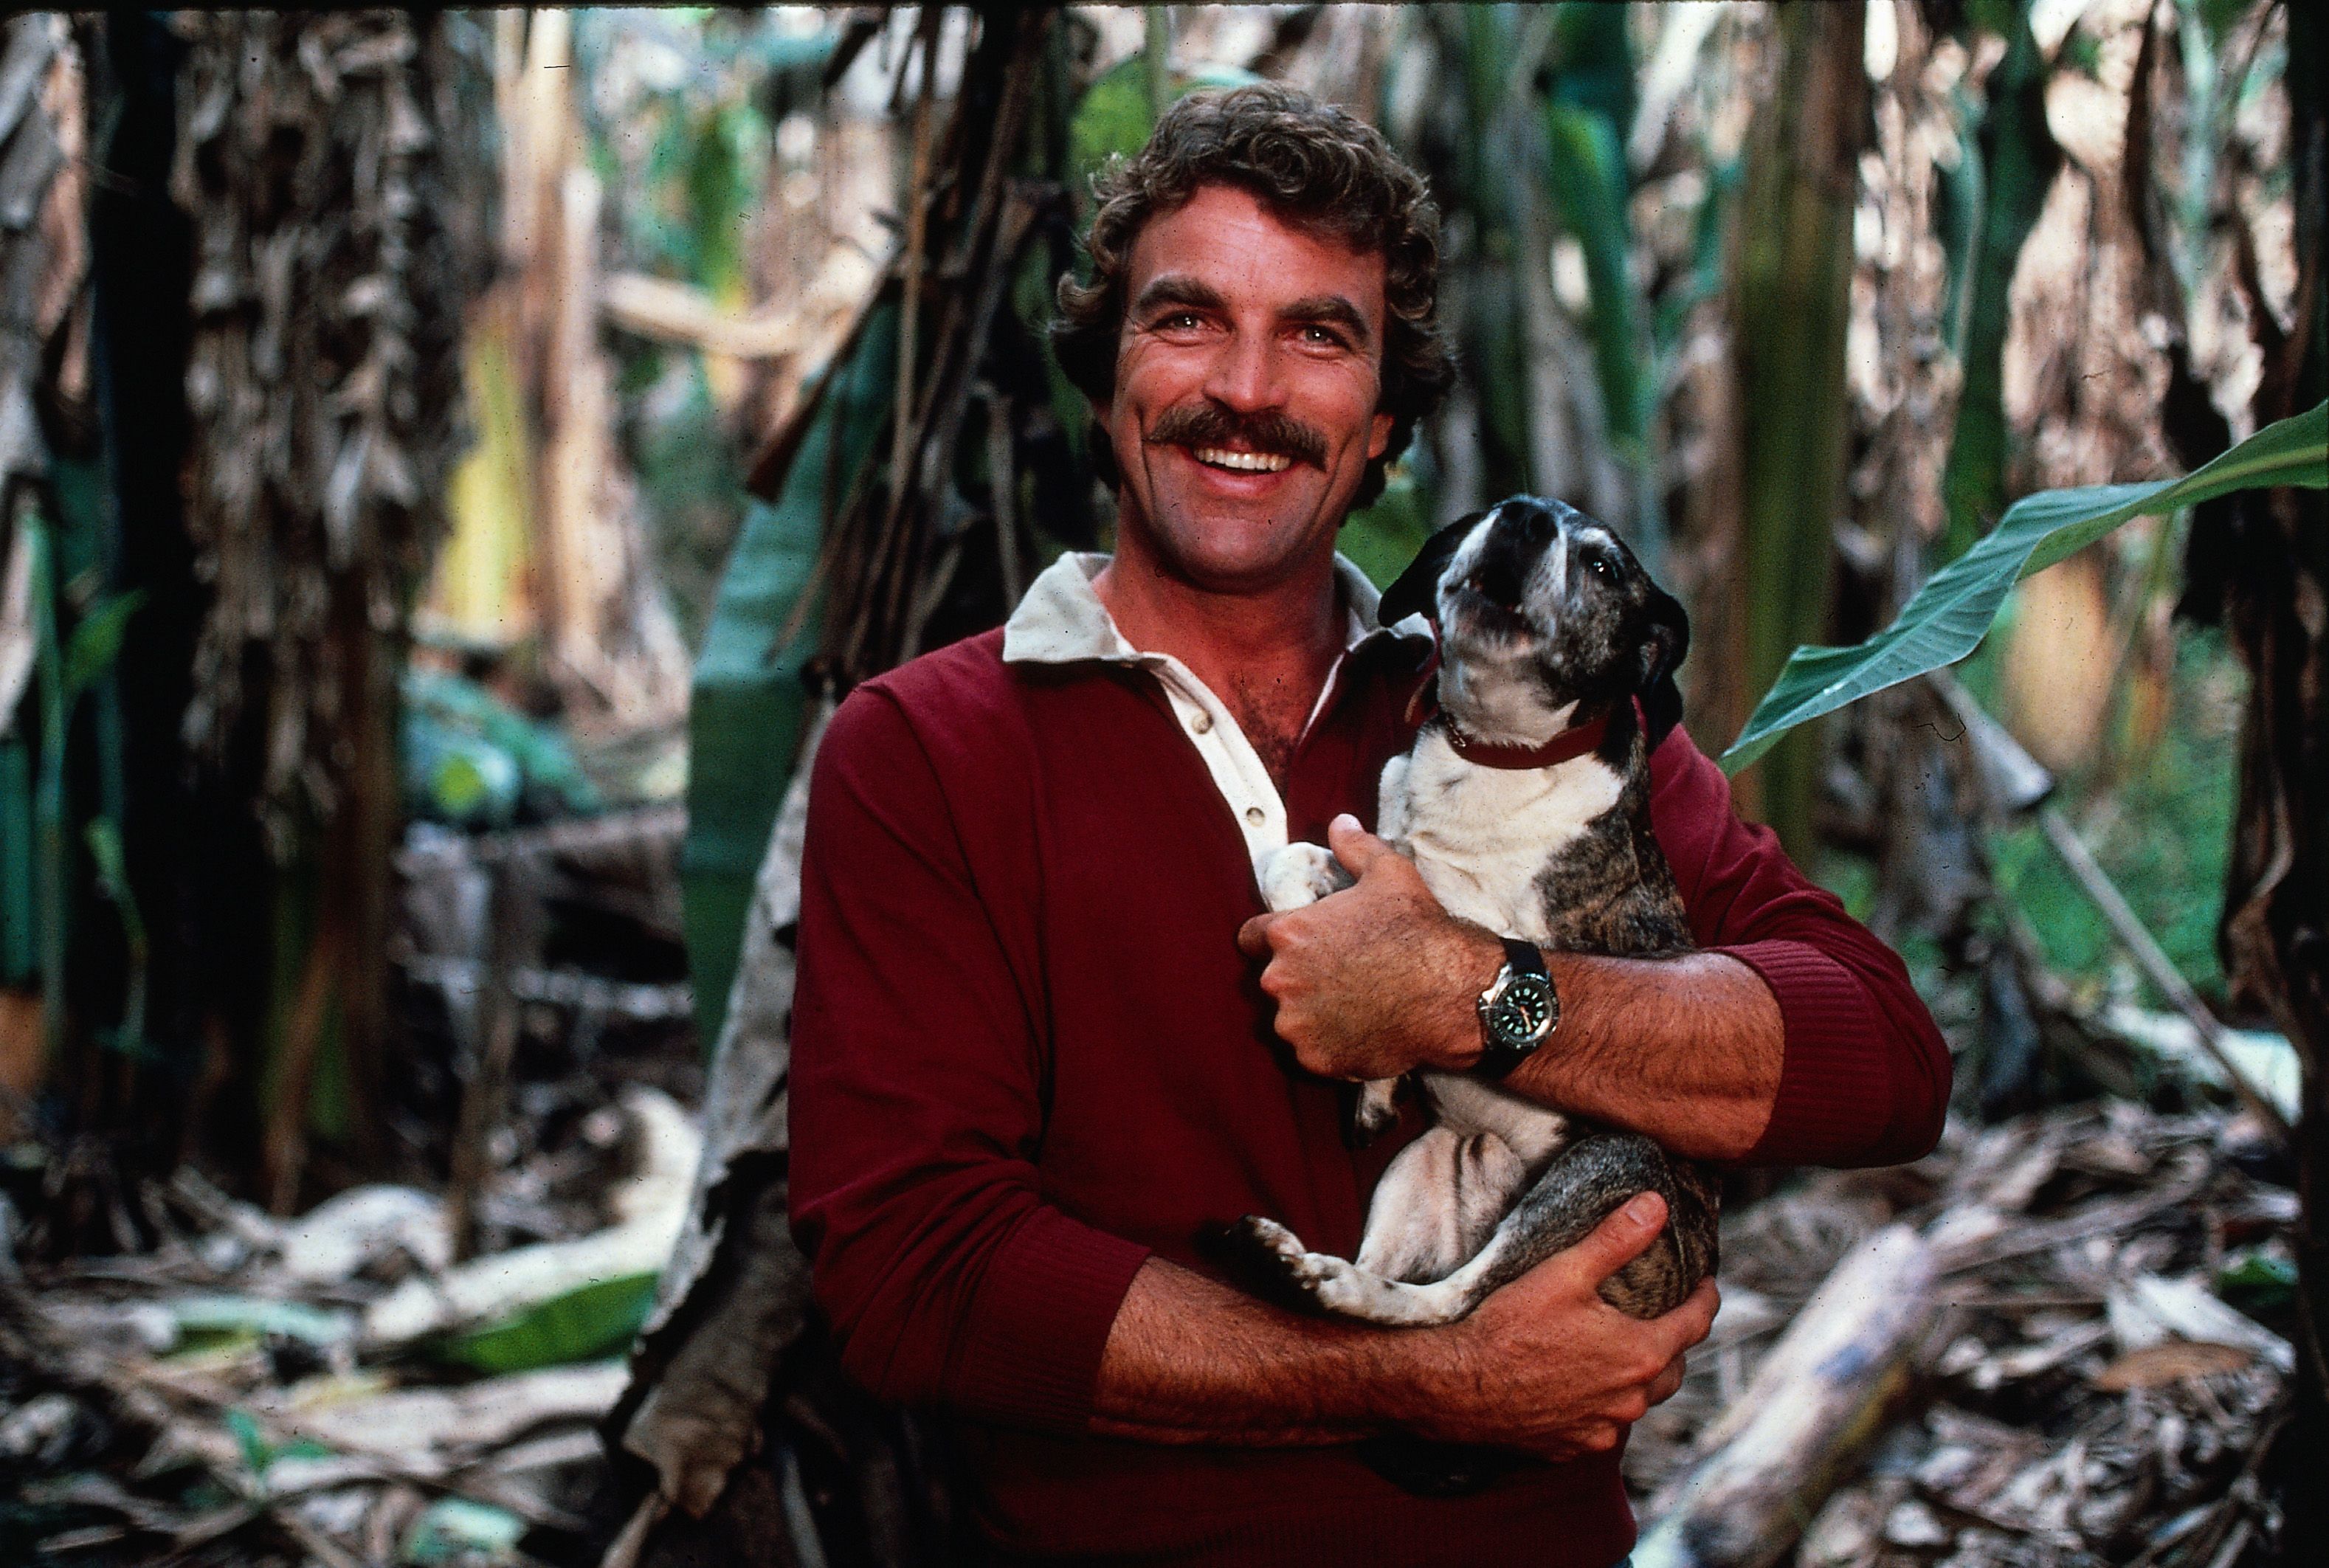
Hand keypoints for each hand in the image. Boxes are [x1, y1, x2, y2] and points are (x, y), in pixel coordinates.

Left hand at [1236, 815, 1504, 1078]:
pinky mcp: (1316, 1060)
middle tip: (1338, 977)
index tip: (1299, 946)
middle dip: (1298, 978)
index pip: (1251, 937)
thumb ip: (1354, 848)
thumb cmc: (1419, 930)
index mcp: (1288, 933)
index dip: (1272, 939)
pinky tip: (1361, 1032)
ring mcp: (1296, 1025)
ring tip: (1351, 1007)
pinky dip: (1330, 1046)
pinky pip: (1313, 1053)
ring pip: (1290, 1020)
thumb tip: (1340, 823)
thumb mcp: (1389, 874)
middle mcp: (1281, 980)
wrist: (1453, 993)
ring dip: (1310, 1016)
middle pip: (1273, 981)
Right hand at [1405, 1192, 1716, 1461]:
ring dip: (1641, 1376)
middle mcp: (1632, 1400)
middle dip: (1676, 1341)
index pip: (1696, 1323)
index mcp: (1640, 1354)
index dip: (1707, 1299)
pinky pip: (1605, 1424)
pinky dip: (1604, 1403)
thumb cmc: (1510, 1326)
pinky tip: (1583, 1385)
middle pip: (1675, 1368)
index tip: (1708, 1284)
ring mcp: (1604, 1428)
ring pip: (1641, 1401)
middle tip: (1666, 1316)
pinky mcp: (1575, 1447)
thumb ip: (1617, 1239)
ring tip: (1625, 1350)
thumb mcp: (1565, 1272)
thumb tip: (1657, 1205)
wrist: (1456, 1387)